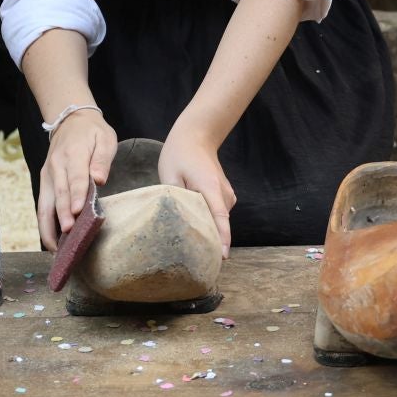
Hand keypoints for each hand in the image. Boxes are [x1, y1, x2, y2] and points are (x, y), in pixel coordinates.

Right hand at [36, 108, 117, 251]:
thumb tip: (100, 179)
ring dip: (48, 226)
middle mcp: (56, 167)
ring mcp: (47, 175)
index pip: (75, 177)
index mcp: (73, 154)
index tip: (78, 211)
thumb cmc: (92, 132)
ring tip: (56, 248)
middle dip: (62, 215)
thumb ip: (102, 159)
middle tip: (68, 234)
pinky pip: (42, 205)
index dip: (76, 195)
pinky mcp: (44, 182)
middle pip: (58, 193)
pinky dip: (45, 224)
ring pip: (44, 204)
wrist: (70, 120)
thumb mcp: (105, 138)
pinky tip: (52, 241)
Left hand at [159, 138, 234, 255]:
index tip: (223, 256)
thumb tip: (177, 220)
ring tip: (193, 245)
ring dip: (209, 229)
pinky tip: (197, 226)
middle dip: (212, 241)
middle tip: (197, 261)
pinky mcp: (225, 195)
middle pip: (220, 223)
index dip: (222, 238)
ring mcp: (227, 194)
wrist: (197, 136)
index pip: (220, 218)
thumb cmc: (180, 154)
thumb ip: (175, 199)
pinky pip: (219, 213)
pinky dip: (211, 221)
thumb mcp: (170, 175)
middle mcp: (224, 193)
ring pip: (219, 219)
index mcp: (210, 188)